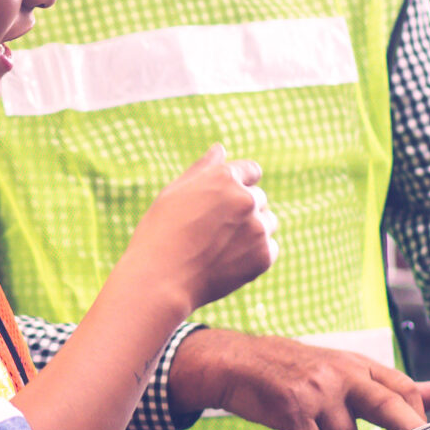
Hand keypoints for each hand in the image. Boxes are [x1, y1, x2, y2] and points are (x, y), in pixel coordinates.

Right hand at [123, 146, 277, 310]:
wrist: (161, 280)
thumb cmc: (160, 233)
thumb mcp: (174, 193)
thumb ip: (202, 169)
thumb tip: (221, 149)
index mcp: (225, 177)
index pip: (251, 171)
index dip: (239, 185)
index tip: (225, 202)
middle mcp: (246, 199)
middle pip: (258, 199)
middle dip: (242, 210)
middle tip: (212, 231)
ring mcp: (257, 228)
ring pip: (267, 223)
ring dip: (252, 231)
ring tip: (220, 247)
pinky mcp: (264, 256)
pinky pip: (269, 249)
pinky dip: (254, 255)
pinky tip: (227, 262)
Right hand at [171, 328, 429, 429]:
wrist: (233, 361)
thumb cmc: (289, 370)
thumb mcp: (340, 369)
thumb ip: (387, 386)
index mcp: (357, 364)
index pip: (402, 386)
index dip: (417, 414)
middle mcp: (342, 374)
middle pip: (389, 407)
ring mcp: (317, 390)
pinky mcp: (291, 407)